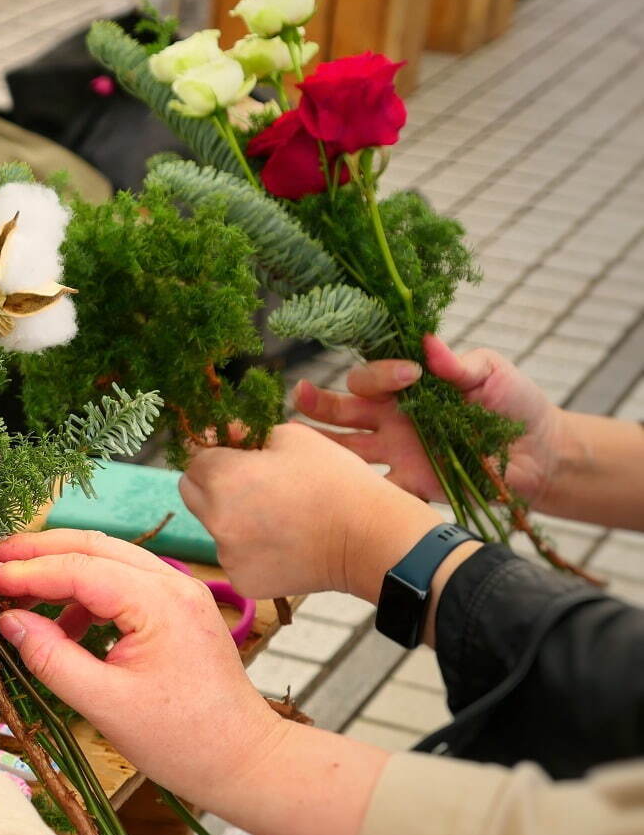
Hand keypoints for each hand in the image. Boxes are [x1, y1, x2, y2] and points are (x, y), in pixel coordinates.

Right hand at [0, 529, 283, 806]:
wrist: (243, 761)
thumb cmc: (182, 741)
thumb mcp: (105, 704)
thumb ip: (52, 657)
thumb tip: (8, 621)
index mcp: (159, 601)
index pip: (78, 568)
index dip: (26, 571)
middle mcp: (172, 582)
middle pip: (92, 546)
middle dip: (37, 551)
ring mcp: (178, 590)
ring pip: (106, 559)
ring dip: (60, 568)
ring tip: (16, 591)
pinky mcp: (176, 607)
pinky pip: (121, 582)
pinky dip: (84, 592)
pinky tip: (60, 623)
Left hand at [180, 422, 441, 600]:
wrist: (369, 538)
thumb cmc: (334, 480)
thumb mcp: (291, 437)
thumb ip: (247, 435)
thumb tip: (224, 436)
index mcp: (222, 478)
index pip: (193, 459)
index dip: (213, 452)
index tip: (233, 451)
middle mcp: (215, 518)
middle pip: (191, 493)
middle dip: (211, 483)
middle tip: (249, 481)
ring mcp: (227, 554)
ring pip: (213, 528)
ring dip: (231, 517)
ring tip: (276, 515)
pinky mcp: (242, 581)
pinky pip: (234, 557)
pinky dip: (249, 549)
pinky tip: (282, 542)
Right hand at [294, 334, 565, 507]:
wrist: (542, 454)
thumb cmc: (514, 404)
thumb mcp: (490, 373)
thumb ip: (459, 363)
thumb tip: (428, 341)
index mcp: (406, 388)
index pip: (372, 378)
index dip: (382, 374)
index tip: (411, 374)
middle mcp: (392, 420)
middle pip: (343, 411)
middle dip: (318, 404)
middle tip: (300, 395)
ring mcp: (397, 454)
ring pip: (346, 451)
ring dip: (321, 447)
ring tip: (293, 442)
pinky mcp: (411, 487)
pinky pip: (376, 492)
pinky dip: (355, 492)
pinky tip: (335, 488)